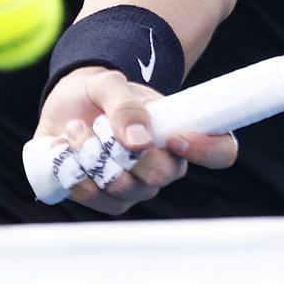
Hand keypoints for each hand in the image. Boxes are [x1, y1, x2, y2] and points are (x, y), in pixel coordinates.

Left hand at [35, 67, 236, 215]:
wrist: (67, 104)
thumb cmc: (100, 92)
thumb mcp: (110, 84)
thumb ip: (125, 104)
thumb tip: (139, 140)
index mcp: (179, 134)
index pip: (220, 152)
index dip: (207, 150)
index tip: (174, 137)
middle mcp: (163, 166)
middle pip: (163, 176)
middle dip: (127, 152)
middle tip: (98, 125)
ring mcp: (134, 186)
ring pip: (124, 190)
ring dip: (93, 159)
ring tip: (74, 129)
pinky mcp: (104, 199)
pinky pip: (94, 199)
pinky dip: (74, 175)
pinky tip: (64, 151)